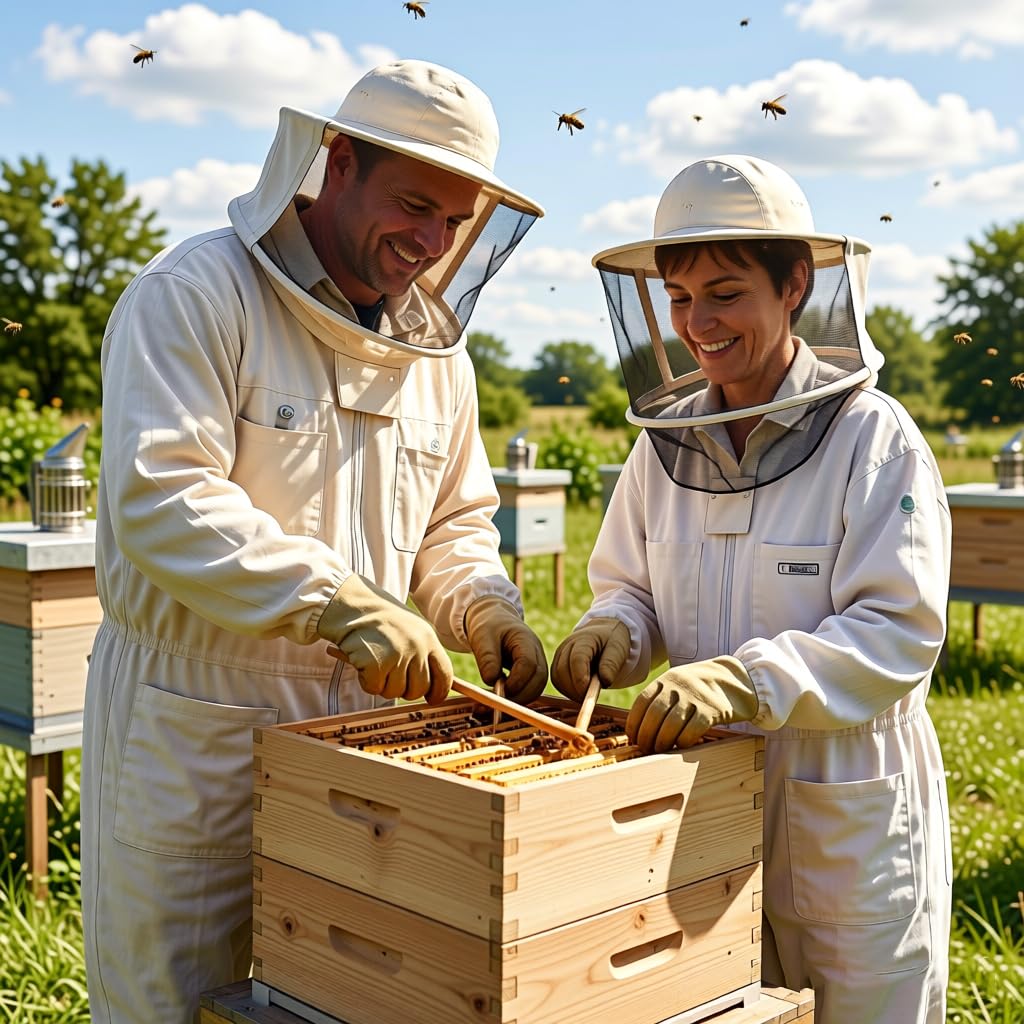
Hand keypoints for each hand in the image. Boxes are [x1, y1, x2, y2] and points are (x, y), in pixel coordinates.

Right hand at [317, 574, 452, 703]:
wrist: (351, 604)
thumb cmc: (379, 619)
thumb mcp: (410, 630)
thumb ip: (422, 653)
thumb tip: (433, 689)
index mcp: (428, 637)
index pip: (444, 674)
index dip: (439, 692)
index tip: (432, 699)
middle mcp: (416, 646)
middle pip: (419, 689)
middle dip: (404, 689)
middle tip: (390, 674)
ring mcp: (397, 655)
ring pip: (395, 692)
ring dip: (382, 683)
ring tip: (375, 661)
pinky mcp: (375, 663)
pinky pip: (374, 688)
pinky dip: (366, 680)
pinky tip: (363, 661)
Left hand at [464, 596, 547, 704]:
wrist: (493, 619)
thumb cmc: (488, 625)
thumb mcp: (482, 636)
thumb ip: (487, 657)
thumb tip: (491, 681)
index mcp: (526, 640)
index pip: (529, 664)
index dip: (517, 681)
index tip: (500, 691)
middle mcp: (537, 653)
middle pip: (538, 680)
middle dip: (519, 696)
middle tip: (497, 705)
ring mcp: (537, 663)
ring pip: (536, 689)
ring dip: (518, 701)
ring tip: (495, 705)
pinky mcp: (531, 673)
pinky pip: (529, 690)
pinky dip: (516, 699)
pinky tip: (499, 701)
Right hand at [550, 617, 631, 702]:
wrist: (603, 635)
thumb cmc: (611, 642)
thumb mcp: (618, 649)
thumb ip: (611, 664)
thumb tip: (605, 681)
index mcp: (584, 638)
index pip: (576, 659)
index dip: (580, 678)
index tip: (589, 692)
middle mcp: (567, 645)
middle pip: (562, 670)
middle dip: (575, 688)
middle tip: (591, 698)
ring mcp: (559, 655)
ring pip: (557, 678)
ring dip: (571, 691)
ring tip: (588, 695)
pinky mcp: (557, 665)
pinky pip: (557, 681)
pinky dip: (567, 691)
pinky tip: (580, 692)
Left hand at [626, 656, 757, 752]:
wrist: (738, 679)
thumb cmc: (703, 686)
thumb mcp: (679, 682)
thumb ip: (661, 696)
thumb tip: (640, 726)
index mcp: (667, 679)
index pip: (642, 702)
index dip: (634, 722)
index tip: (633, 737)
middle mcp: (679, 686)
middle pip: (654, 715)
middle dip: (646, 736)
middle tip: (645, 748)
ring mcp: (696, 697)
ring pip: (671, 724)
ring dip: (662, 741)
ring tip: (659, 750)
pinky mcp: (712, 710)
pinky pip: (693, 729)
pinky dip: (683, 740)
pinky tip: (681, 746)